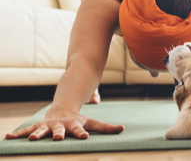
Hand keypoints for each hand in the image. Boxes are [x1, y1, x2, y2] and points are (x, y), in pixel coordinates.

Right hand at [5, 108, 123, 140]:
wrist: (62, 109)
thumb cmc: (78, 121)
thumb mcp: (93, 123)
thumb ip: (106, 128)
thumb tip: (122, 129)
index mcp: (74, 125)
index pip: (79, 130)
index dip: (81, 133)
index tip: (84, 137)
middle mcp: (60, 125)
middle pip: (59, 130)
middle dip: (58, 134)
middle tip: (57, 138)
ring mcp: (48, 125)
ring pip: (41, 130)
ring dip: (36, 134)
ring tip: (30, 138)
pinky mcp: (38, 127)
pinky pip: (26, 130)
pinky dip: (17, 133)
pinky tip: (7, 137)